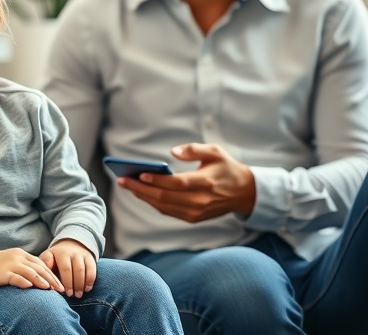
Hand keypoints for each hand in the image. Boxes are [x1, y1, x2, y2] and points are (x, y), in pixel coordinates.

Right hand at [0, 248, 63, 291]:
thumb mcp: (15, 262)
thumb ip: (27, 267)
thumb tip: (44, 279)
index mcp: (23, 255)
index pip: (42, 264)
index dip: (52, 274)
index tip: (60, 285)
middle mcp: (18, 258)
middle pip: (39, 268)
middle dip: (51, 279)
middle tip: (60, 289)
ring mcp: (10, 265)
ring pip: (29, 272)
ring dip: (41, 280)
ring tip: (49, 289)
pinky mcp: (2, 273)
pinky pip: (14, 277)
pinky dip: (23, 281)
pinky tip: (30, 286)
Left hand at [39, 239, 95, 297]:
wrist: (70, 245)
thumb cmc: (56, 258)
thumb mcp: (48, 259)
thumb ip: (46, 269)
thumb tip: (48, 284)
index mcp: (59, 253)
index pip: (63, 268)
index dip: (64, 281)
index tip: (62, 291)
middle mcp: (71, 253)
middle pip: (72, 270)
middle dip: (71, 284)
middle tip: (70, 296)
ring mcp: (81, 255)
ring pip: (82, 270)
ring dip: (80, 284)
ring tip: (78, 295)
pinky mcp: (90, 258)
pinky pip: (92, 270)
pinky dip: (90, 281)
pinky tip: (87, 289)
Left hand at [118, 143, 255, 222]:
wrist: (244, 193)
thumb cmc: (226, 167)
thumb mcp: (215, 151)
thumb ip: (193, 149)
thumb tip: (172, 152)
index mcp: (206, 182)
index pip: (177, 183)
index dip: (157, 180)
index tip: (139, 173)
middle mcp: (201, 200)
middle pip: (165, 197)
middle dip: (141, 189)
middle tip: (122, 180)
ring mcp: (197, 212)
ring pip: (164, 206)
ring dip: (143, 197)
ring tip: (127, 186)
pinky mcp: (194, 218)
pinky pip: (168, 211)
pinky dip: (153, 203)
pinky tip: (141, 193)